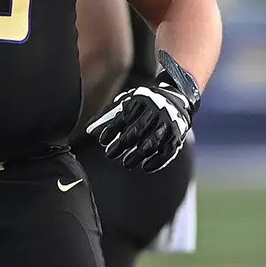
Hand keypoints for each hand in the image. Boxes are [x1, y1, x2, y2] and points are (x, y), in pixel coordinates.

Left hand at [86, 50, 198, 171]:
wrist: (176, 99)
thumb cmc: (144, 105)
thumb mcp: (126, 104)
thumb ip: (108, 116)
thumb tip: (89, 130)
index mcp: (141, 101)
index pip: (124, 117)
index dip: (112, 130)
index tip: (103, 141)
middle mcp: (156, 110)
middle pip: (137, 130)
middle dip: (122, 144)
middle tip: (110, 155)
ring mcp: (168, 123)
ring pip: (152, 142)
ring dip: (138, 155)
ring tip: (126, 163)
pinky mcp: (177, 135)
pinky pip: (168, 150)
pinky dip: (157, 161)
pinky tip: (146, 167)